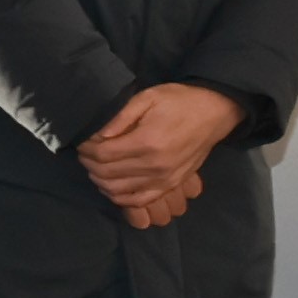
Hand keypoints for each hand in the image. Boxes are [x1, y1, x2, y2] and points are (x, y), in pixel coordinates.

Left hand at [79, 82, 238, 226]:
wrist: (214, 112)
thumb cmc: (180, 101)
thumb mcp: (148, 97)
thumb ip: (121, 117)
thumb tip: (98, 135)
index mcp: (147, 141)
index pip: (104, 155)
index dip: (87, 150)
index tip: (83, 142)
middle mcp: (155, 165)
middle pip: (107, 173)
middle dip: (89, 164)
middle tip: (85, 153)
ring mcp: (164, 178)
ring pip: (118, 190)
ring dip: (100, 180)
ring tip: (95, 167)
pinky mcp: (171, 184)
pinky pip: (139, 200)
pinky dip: (119, 197)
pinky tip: (111, 185)